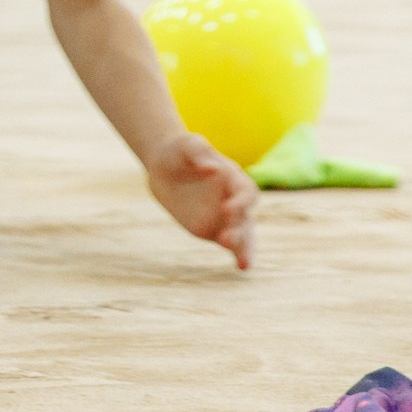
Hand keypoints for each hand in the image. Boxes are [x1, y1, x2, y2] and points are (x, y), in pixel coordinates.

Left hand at [145, 132, 255, 269]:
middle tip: (226, 239)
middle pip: (246, 217)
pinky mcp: (214, 228)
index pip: (246, 192)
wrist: (165, 164)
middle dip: (240, 230)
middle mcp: (234, 199)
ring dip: (244, 247)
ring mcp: (226, 216)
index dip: (241, 201)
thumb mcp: (188, 144)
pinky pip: (231, 243)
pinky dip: (239, 254)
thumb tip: (214, 169)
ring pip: (243, 234)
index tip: (228, 209)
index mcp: (234, 178)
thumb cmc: (180, 150)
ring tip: (243, 264)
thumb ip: (200, 153)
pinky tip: (242, 267)